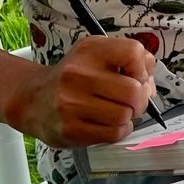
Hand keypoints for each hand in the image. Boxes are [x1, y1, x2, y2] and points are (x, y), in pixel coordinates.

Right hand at [3, 34, 154, 147]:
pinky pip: (113, 133)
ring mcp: (72, 103)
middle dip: (140, 99)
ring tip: (117, 111)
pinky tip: (109, 123)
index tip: (136, 76)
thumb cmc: (73, 77)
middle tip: (132, 100)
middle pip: (134, 91)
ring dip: (128, 116)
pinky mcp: (71, 129)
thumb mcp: (96, 54)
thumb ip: (130, 59)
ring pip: (125, 115)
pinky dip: (119, 130)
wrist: (33, 99)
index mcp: (89, 50)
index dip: (143, 68)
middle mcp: (78, 74)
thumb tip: (150, 81)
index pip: (133, 52)